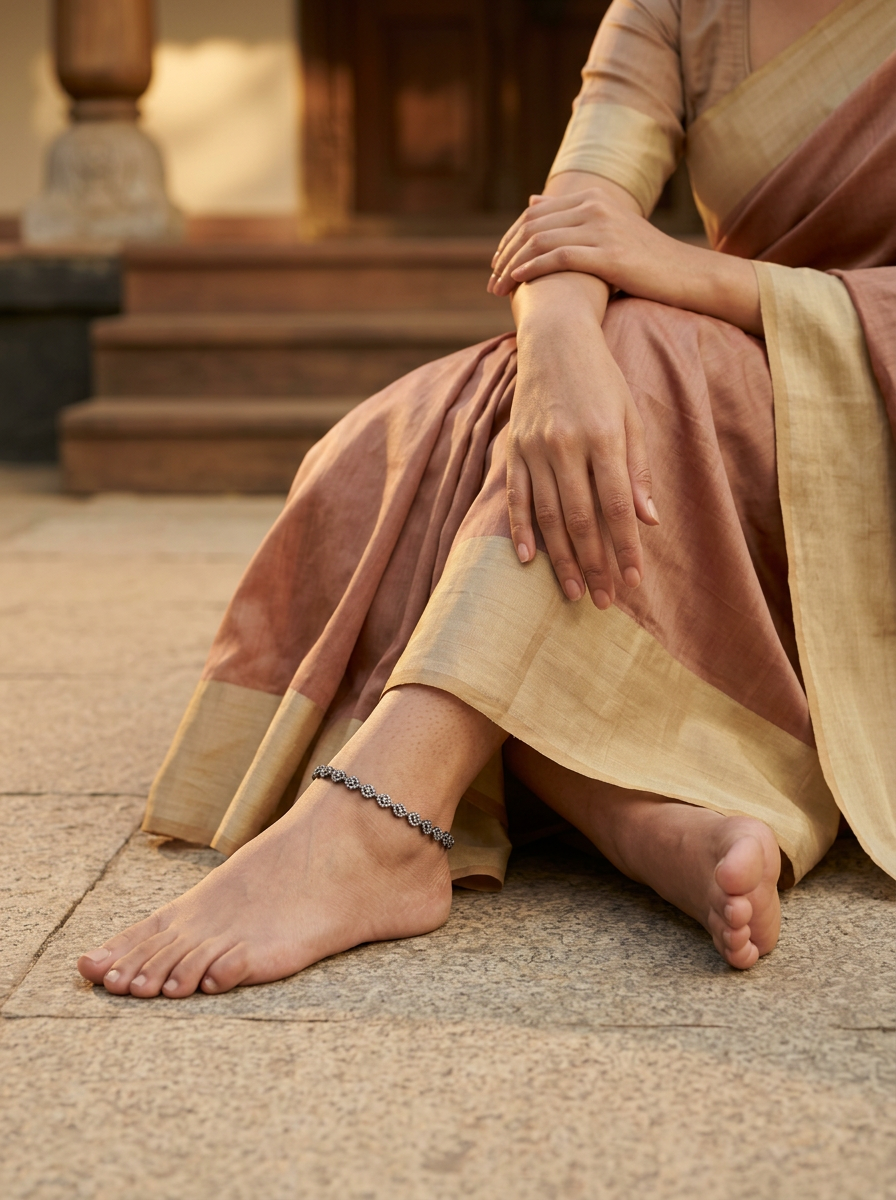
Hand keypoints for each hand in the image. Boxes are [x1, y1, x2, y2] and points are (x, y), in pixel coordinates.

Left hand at [490, 188, 685, 299]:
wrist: (686, 275)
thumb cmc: (644, 260)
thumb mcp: (606, 229)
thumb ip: (569, 215)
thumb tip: (532, 200)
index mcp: (593, 198)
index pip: (534, 214)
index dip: (510, 240)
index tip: (497, 265)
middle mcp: (595, 207)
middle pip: (532, 226)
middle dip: (506, 255)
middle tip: (491, 282)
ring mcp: (603, 228)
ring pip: (541, 241)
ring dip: (513, 267)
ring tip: (498, 289)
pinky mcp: (610, 255)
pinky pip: (560, 257)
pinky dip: (533, 269)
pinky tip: (519, 283)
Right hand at [508, 275, 659, 609]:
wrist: (554, 338)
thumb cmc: (601, 378)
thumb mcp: (631, 415)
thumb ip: (637, 469)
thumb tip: (648, 521)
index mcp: (603, 437)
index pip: (616, 507)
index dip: (624, 548)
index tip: (633, 581)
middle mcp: (566, 446)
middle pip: (580, 519)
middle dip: (594, 565)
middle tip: (603, 601)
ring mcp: (535, 449)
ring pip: (547, 516)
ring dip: (560, 559)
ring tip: (572, 592)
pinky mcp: (514, 449)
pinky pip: (515, 497)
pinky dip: (519, 530)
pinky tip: (526, 560)